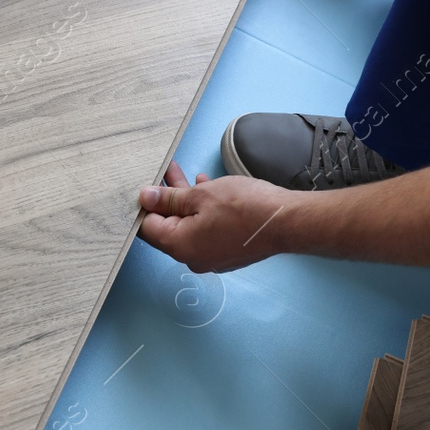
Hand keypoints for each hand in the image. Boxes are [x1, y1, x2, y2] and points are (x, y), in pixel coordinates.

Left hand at [136, 161, 292, 273]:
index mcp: (179, 246)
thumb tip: (145, 198)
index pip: (147, 227)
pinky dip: (202, 211)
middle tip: (165, 172)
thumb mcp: (201, 195)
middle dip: (166, 197)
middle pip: (168, 226)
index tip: (146, 183)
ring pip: (188, 225)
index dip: (144, 204)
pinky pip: (205, 231)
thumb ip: (169, 198)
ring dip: (185, 201)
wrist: (285, 222)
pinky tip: (206, 190)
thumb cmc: (245, 208)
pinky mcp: (226, 252)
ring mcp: (210, 257)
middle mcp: (192, 257)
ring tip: (185, 176)